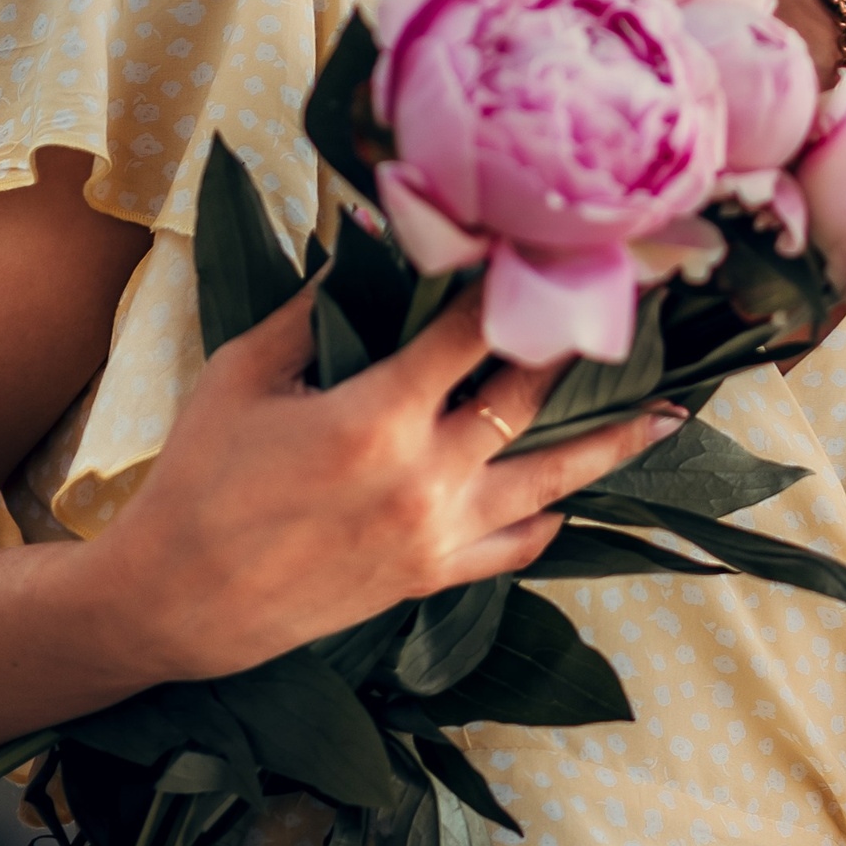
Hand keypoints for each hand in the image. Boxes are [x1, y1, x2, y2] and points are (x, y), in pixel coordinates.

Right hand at [92, 285, 674, 685]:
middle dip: (583, 349)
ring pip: (550, 482)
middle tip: (643, 308)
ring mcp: (436, 535)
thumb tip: (367, 241)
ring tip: (672, 415)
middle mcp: (424, 477)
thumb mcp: (244, 373)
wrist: (174, 605)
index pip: (470, 332)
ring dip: (610, 443)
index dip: (515, 283)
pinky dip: (550, 516)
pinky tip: (577, 495)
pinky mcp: (430, 578)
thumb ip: (315, 308)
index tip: (560, 243)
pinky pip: (515, 545)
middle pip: (529, 399)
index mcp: (376, 416)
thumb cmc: (199, 478)